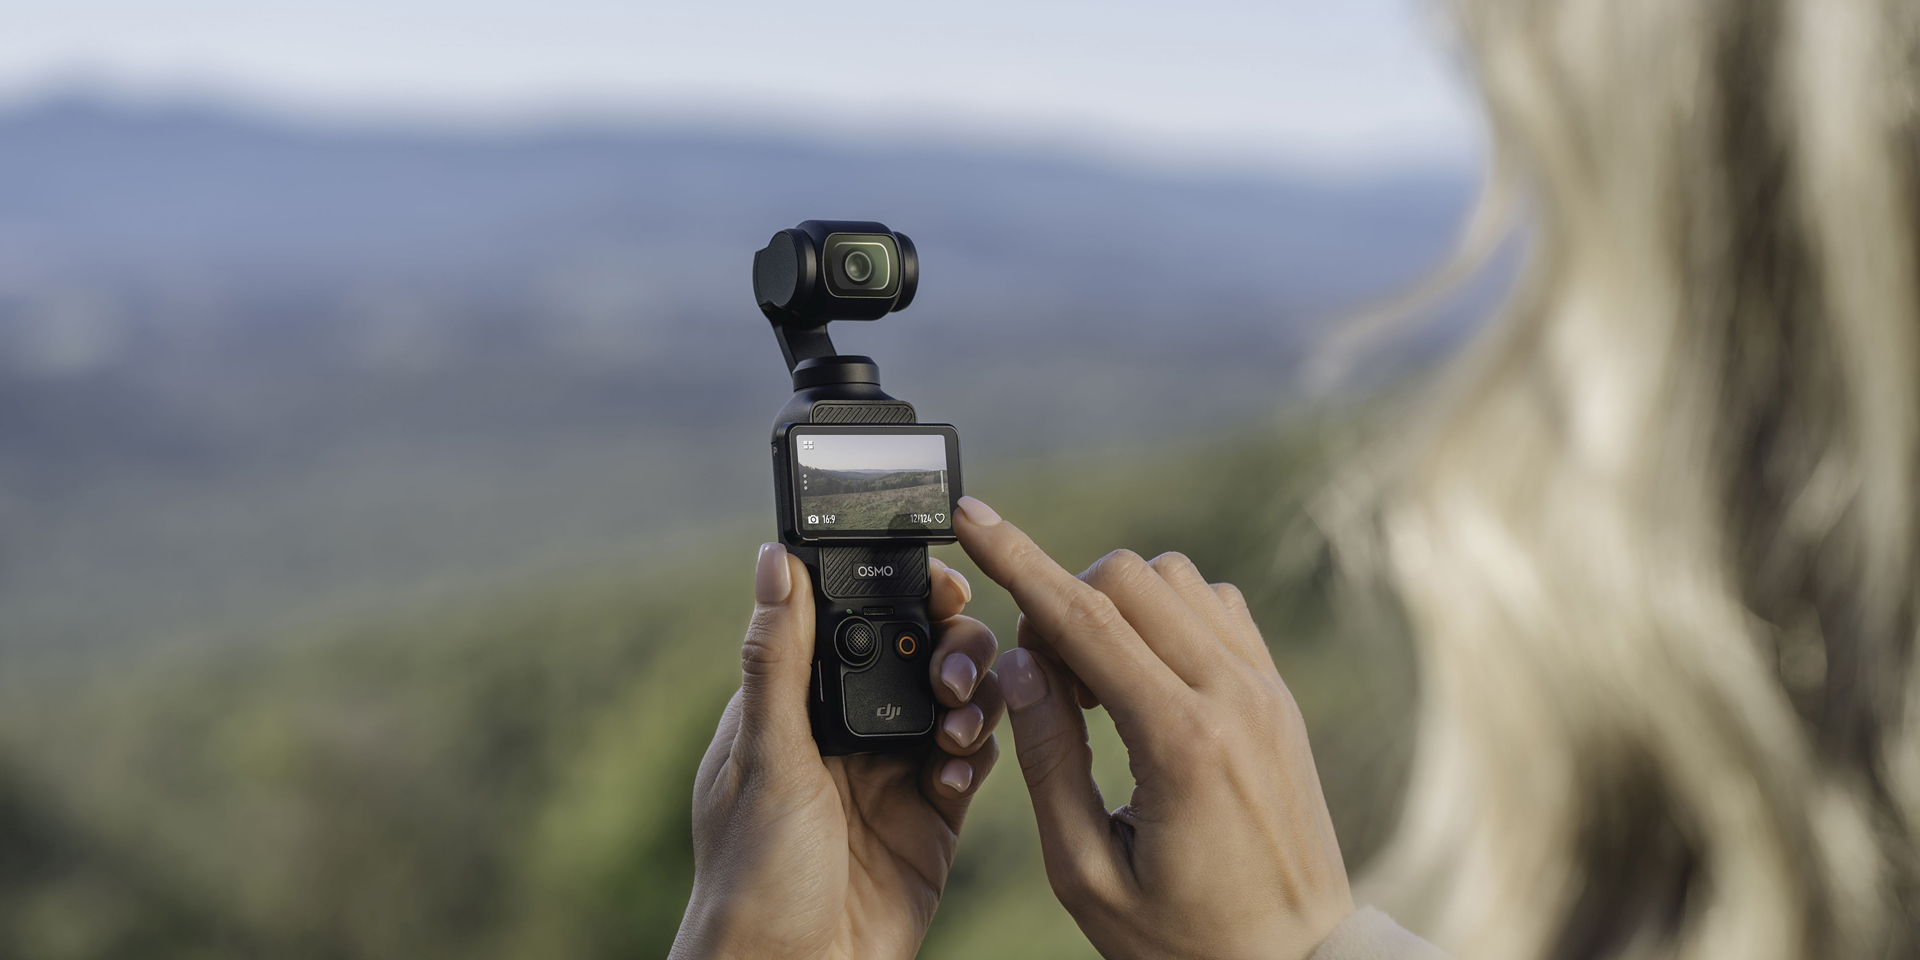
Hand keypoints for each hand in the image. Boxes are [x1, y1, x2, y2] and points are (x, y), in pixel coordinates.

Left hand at [670, 544, 1003, 959]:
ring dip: (972, 698)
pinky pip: (976, 760)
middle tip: (952, 669)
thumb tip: (773, 562)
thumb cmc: (753, 879)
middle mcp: (848, 728)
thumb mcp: (766, 760)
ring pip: (959, 697)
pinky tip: (953, 780)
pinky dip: (977, 759)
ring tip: (956, 727)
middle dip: (952, 645)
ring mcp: (895, 770)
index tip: (942, 582)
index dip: (901, 590)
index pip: (853, 617)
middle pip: (920, 649)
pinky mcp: (934, 814)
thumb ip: (779, 660)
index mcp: (795, 703)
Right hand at [953, 496, 1351, 959]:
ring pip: (1176, 578)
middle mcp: (1234, 696)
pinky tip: (1145, 684)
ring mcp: (1266, 690)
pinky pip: (1217, 607)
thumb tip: (1020, 664)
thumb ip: (1047, 760)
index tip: (972, 516)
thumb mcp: (1086, 873)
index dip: (1015, 559)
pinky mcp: (1280, 697)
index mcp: (1181, 742)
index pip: (1083, 618)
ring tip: (1098, 691)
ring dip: (1119, 608)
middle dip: (1066, 603)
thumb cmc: (1186, 942)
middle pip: (1129, 578)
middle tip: (1048, 684)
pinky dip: (1167, 619)